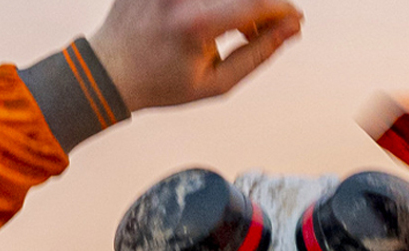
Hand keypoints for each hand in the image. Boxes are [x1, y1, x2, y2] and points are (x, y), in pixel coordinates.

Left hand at [89, 0, 302, 111]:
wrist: (111, 69)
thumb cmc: (163, 82)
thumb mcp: (215, 83)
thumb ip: (257, 55)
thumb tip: (290, 31)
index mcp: (194, 23)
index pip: (254, 3)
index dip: (282, 10)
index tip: (297, 20)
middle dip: (264, 7)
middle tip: (269, 28)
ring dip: (242, 4)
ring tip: (239, 26)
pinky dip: (220, 2)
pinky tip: (216, 16)